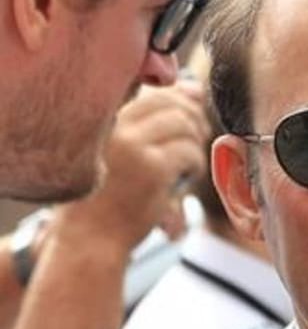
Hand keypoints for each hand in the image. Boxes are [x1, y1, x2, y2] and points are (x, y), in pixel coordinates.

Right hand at [48, 80, 210, 250]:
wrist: (89, 241)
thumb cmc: (105, 196)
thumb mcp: (121, 150)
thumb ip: (155, 118)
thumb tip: (196, 87)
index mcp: (102, 118)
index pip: (152, 90)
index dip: (179, 99)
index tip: (189, 116)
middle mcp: (113, 126)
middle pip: (171, 102)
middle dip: (193, 117)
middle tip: (198, 138)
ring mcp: (132, 145)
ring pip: (184, 124)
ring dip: (195, 142)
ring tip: (188, 161)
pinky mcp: (152, 169)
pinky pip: (189, 152)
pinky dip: (195, 163)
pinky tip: (187, 176)